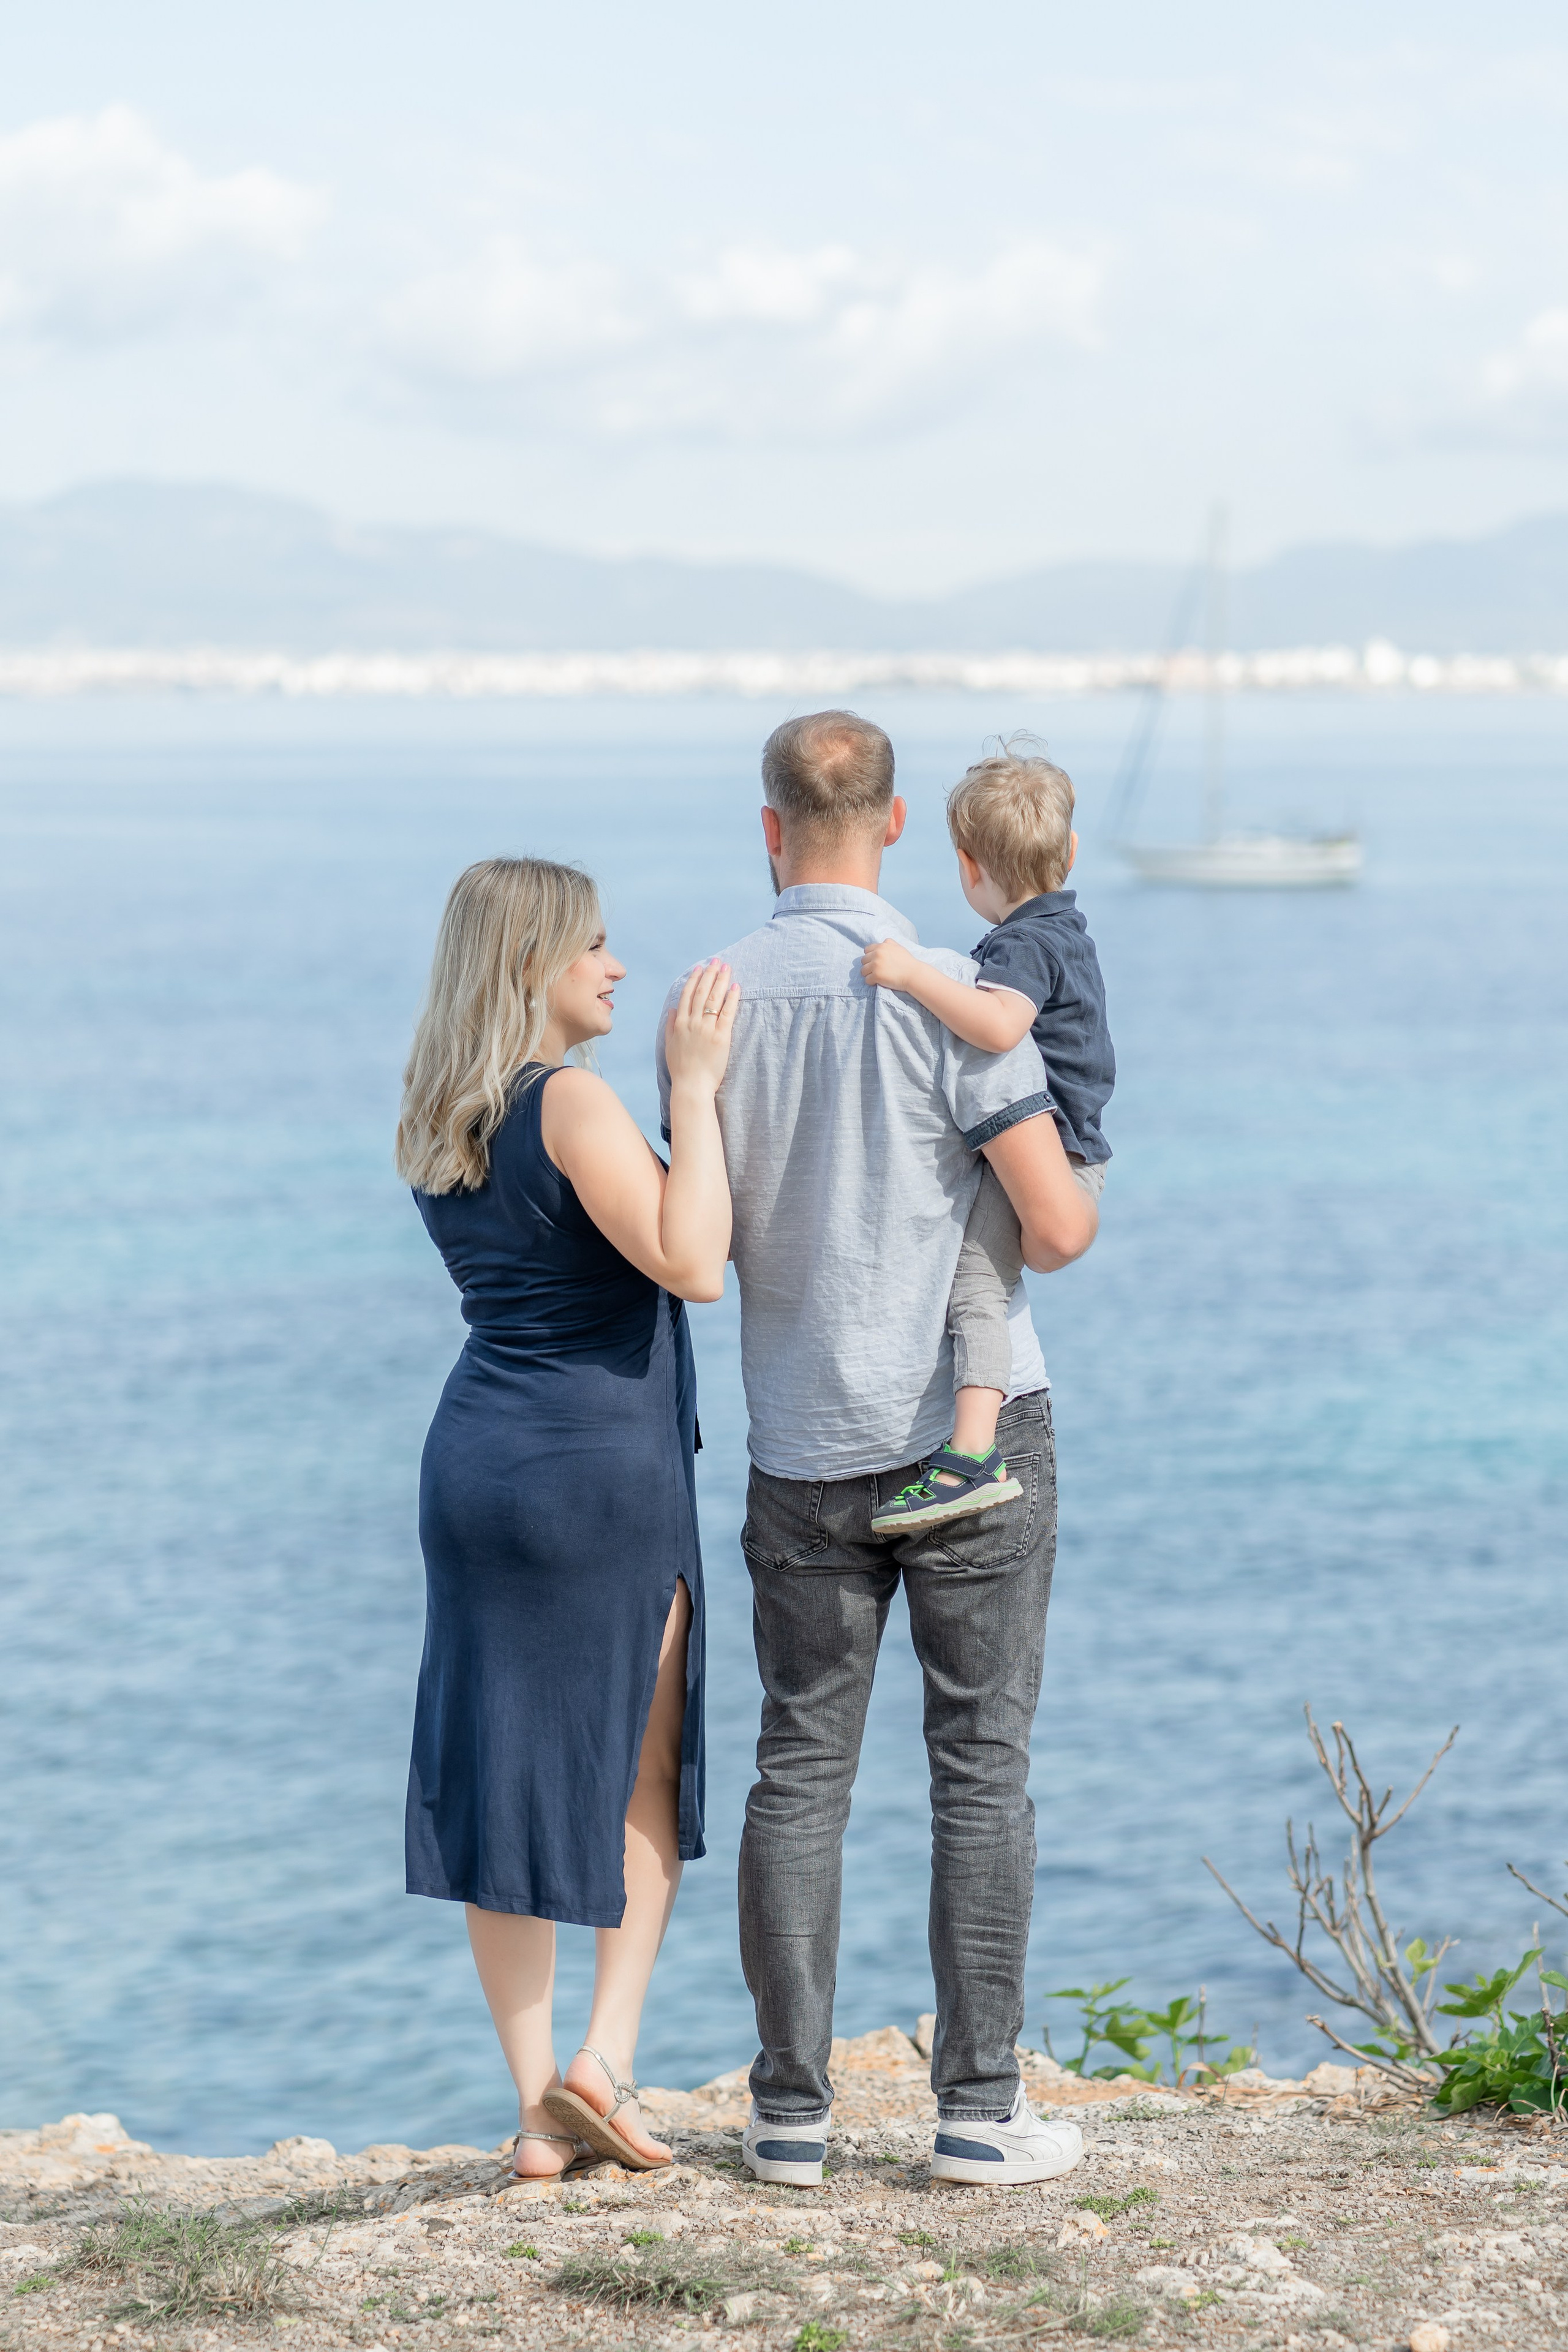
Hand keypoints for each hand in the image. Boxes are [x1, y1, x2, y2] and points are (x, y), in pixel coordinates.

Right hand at [665, 959, 739, 1093]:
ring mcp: (706, 1029)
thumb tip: (672, 1009)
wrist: (692, 1085)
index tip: (700, 968)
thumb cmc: (681, 1068)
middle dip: (710, 975)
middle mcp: (692, 1022)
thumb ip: (670, 1025)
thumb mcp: (669, 1045)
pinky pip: (727, 1013)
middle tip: (717, 961)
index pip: (687, 995)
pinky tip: (736, 987)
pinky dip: (731, 998)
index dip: (694, 980)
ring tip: (727, 968)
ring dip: (721, 981)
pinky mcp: (721, 1037)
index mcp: (679, 1023)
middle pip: (701, 992)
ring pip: (714, 999)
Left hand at [861, 936, 918, 991]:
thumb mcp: (899, 947)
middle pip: (863, 961)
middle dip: (869, 966)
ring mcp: (876, 965)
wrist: (913, 974)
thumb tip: (883, 942)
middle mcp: (877, 954)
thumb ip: (889, 943)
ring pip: (863, 971)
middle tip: (877, 971)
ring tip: (878, 977)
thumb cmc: (907, 962)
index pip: (866, 950)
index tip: (876, 962)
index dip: (870, 957)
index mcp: (881, 946)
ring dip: (869, 974)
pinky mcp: (876, 976)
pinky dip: (872, 982)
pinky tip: (879, 982)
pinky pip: (867, 980)